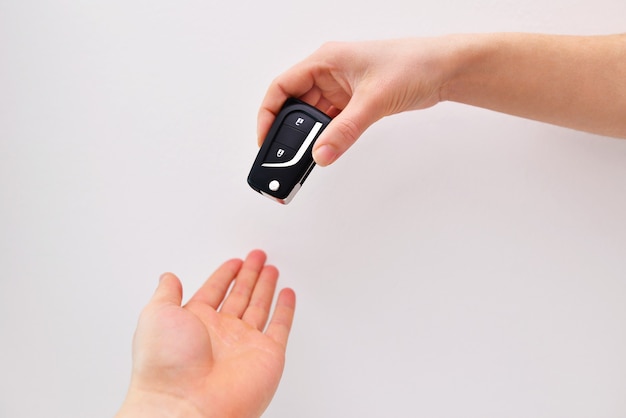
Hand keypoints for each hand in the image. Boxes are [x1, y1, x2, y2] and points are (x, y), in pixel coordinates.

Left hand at [116, 250, 295, 417]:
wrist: (186, 405)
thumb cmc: (166, 366)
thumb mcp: (156, 315)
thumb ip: (166, 294)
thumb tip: (168, 277)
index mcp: (195, 323)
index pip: (214, 291)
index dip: (225, 274)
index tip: (235, 262)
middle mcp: (220, 334)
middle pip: (239, 296)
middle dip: (249, 275)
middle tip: (258, 257)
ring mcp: (244, 344)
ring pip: (259, 307)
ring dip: (266, 287)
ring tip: (272, 268)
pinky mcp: (267, 355)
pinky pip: (280, 327)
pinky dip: (285, 310)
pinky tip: (286, 295)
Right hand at [257, 38, 453, 165]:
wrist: (444, 70)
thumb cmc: (413, 65)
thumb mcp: (373, 101)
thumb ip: (344, 131)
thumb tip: (321, 155)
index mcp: (325, 60)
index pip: (282, 86)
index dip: (268, 114)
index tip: (264, 140)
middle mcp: (328, 73)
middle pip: (294, 105)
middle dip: (287, 132)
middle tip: (282, 157)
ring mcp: (340, 89)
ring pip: (312, 117)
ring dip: (307, 137)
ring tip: (301, 159)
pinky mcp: (353, 102)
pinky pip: (330, 123)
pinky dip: (325, 138)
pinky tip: (323, 150)